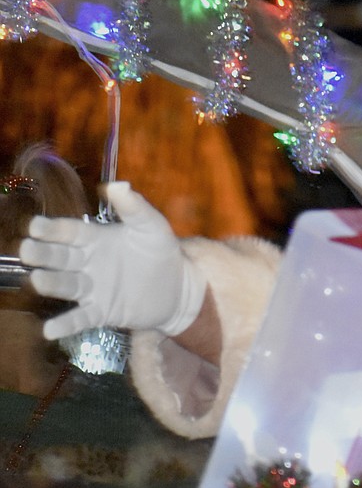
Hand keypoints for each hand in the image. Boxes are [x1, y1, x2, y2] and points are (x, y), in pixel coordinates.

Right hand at [20, 182, 206, 339]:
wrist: (179, 287)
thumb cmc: (161, 251)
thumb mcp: (152, 226)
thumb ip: (135, 207)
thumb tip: (117, 185)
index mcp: (97, 239)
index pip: (70, 232)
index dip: (54, 229)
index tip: (36, 226)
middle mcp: (88, 263)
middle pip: (61, 257)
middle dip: (44, 253)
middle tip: (27, 249)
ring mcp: (93, 288)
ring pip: (67, 285)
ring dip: (51, 283)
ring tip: (37, 279)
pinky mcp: (102, 311)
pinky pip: (81, 318)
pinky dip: (66, 324)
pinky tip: (50, 330)